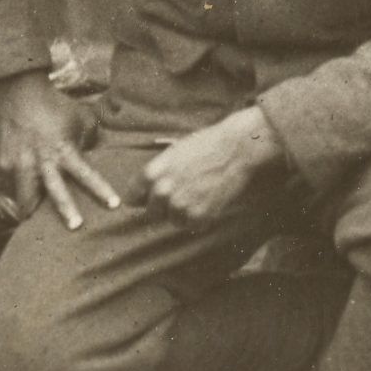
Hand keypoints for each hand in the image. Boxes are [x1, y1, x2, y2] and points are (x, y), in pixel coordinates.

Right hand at [0, 71, 123, 229]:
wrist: (19, 95)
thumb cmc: (56, 107)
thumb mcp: (82, 119)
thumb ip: (92, 140)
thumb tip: (100, 155)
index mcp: (63, 150)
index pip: (87, 175)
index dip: (101, 191)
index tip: (115, 205)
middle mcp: (40, 162)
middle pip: (53, 194)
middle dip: (65, 212)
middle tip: (75, 227)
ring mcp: (18, 166)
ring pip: (24, 199)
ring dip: (33, 212)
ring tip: (37, 225)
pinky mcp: (2, 167)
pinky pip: (11, 189)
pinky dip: (19, 195)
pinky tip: (26, 201)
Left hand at [143, 107, 284, 224]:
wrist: (238, 147)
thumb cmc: (206, 145)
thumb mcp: (173, 153)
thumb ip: (156, 175)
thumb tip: (144, 195)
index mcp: (151, 174)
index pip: (132, 199)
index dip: (145, 197)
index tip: (156, 195)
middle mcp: (161, 192)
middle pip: (152, 214)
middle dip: (165, 207)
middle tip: (185, 193)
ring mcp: (180, 205)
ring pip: (173, 221)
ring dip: (184, 213)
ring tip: (201, 194)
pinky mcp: (198, 216)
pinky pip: (193, 225)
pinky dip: (201, 217)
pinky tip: (210, 199)